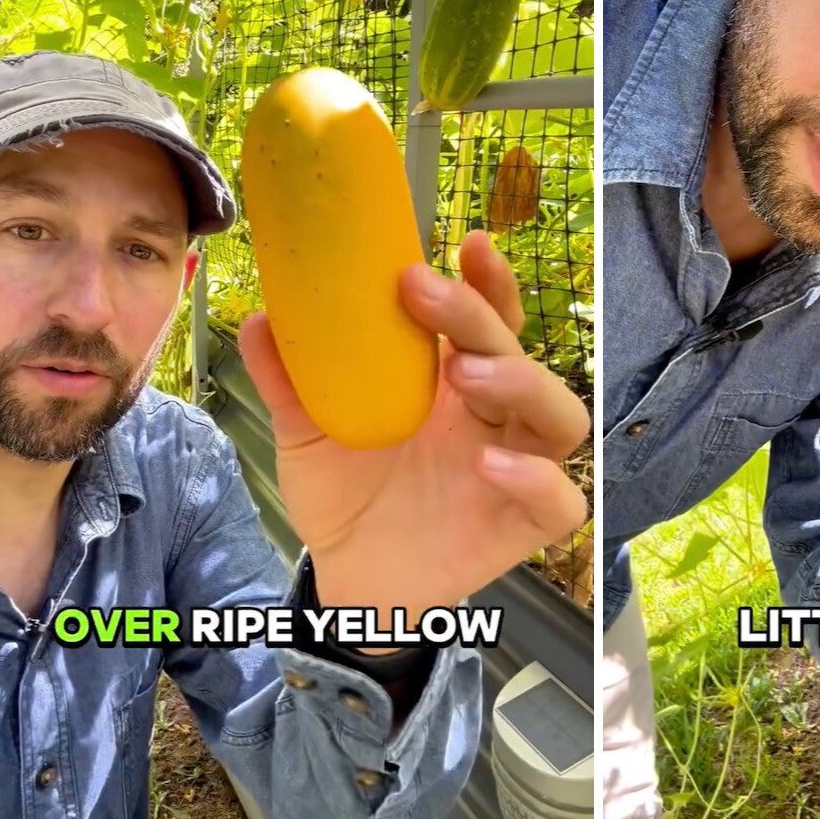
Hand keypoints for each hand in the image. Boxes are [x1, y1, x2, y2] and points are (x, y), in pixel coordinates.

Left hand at [238, 230, 589, 644]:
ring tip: (467, 374)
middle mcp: (493, 417)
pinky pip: (560, 501)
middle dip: (481, 316)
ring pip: (560, 416)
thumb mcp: (304, 431)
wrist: (345, 576)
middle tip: (427, 296)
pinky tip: (490, 464)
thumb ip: (287, 378)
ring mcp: (515, 469)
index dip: (489, 281)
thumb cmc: (342, 494)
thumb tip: (259, 316)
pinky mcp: (520, 526)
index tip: (469, 243)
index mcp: (453, 381)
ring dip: (521, 384)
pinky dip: (536, 477)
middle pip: (518, 353)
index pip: (487, 318)